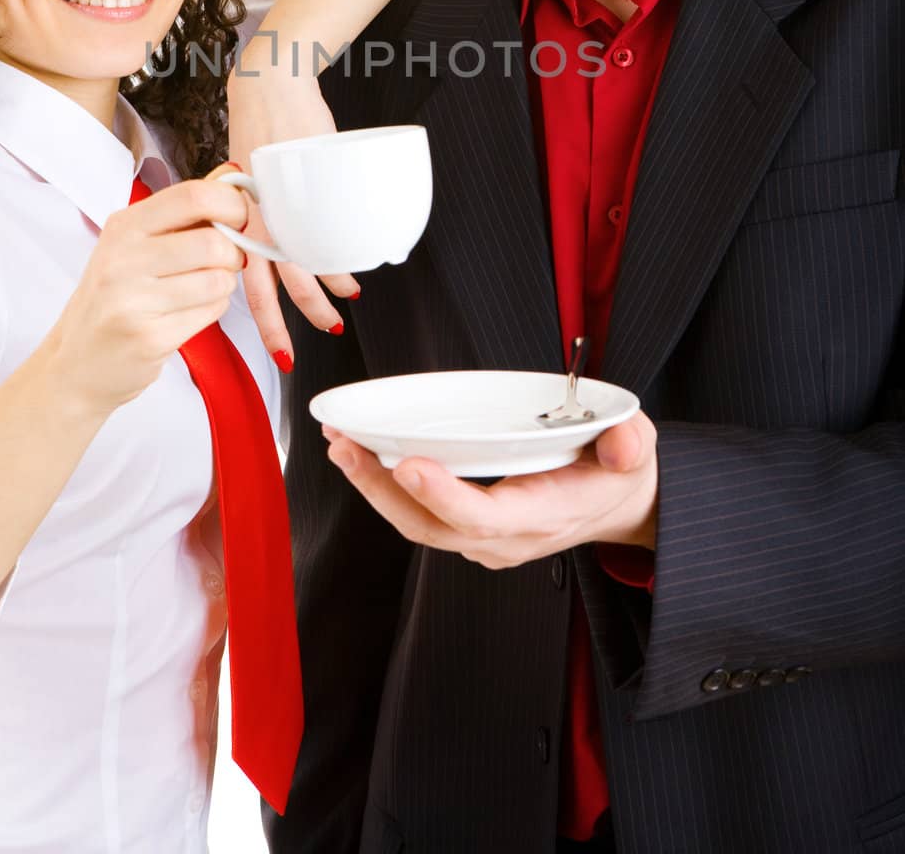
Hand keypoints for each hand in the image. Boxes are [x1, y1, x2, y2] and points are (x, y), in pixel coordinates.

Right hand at [46, 178, 247, 418]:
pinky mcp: (149, 338)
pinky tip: (190, 312)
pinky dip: (213, 309)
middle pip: (213, 242)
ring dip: (224, 284)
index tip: (238, 217)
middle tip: (227, 260)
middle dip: (234, 252)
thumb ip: (183, 211)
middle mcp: (122, 259)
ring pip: (218, 279)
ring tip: (204, 288)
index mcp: (123, 226)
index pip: (193, 196)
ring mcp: (132, 300)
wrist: (76, 365)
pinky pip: (210, 312)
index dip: (231, 204)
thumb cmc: (113, 298)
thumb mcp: (135, 245)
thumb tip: (232, 174)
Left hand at [225, 60, 359, 364]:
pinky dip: (336, 266)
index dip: (251, 316)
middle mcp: (250, 222)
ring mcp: (276, 210)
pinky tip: (349, 281)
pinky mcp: (299, 194)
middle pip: (259, 288)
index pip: (236, 279)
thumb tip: (286, 228)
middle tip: (290, 361)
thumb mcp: (251, 173)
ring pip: (294, 271)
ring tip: (336, 318)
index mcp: (234, 221)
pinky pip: (317, 241)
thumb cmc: (263, 128)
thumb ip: (261, 204)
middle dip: (279, 328)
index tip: (264, 343)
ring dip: (317, 301)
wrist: (270, 85)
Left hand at [322, 412, 657, 566]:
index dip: (444, 495)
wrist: (616, 502)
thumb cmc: (618, 469)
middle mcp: (506, 537)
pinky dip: (384, 486)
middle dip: (383, 489)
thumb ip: (630, 443)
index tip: (409, 462)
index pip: (485, 517)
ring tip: (340, 445)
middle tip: (347, 447)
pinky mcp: (468, 528)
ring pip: (416, 524)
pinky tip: (359, 453)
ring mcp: (483, 538)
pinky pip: (417, 514)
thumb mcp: (638, 449)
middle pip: (432, 526)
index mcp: (545, 516)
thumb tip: (622, 442)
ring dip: (373, 487)